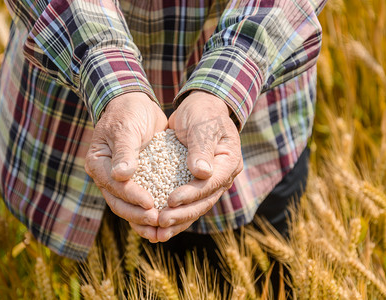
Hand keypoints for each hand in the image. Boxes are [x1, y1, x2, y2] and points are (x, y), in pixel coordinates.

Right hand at [85, 92, 166, 241]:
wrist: (137, 105)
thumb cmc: (128, 113)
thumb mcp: (126, 129)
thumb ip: (124, 152)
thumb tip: (122, 176)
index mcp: (98, 164)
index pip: (114, 186)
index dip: (132, 197)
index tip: (150, 204)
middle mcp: (107, 177)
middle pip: (119, 203)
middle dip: (138, 216)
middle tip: (157, 223)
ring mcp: (121, 182)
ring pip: (130, 208)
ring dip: (144, 222)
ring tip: (161, 233)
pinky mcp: (137, 182)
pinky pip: (142, 201)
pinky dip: (152, 212)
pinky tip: (165, 224)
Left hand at [156, 91, 242, 241]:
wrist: (200, 109)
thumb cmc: (202, 113)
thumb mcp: (201, 125)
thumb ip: (201, 149)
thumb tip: (202, 173)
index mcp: (229, 162)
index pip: (211, 184)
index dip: (191, 194)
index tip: (170, 201)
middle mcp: (222, 177)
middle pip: (204, 202)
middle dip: (182, 214)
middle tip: (161, 221)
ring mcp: (210, 183)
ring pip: (195, 208)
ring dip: (177, 222)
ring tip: (157, 233)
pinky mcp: (196, 185)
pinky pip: (186, 204)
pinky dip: (174, 215)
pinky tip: (157, 227)